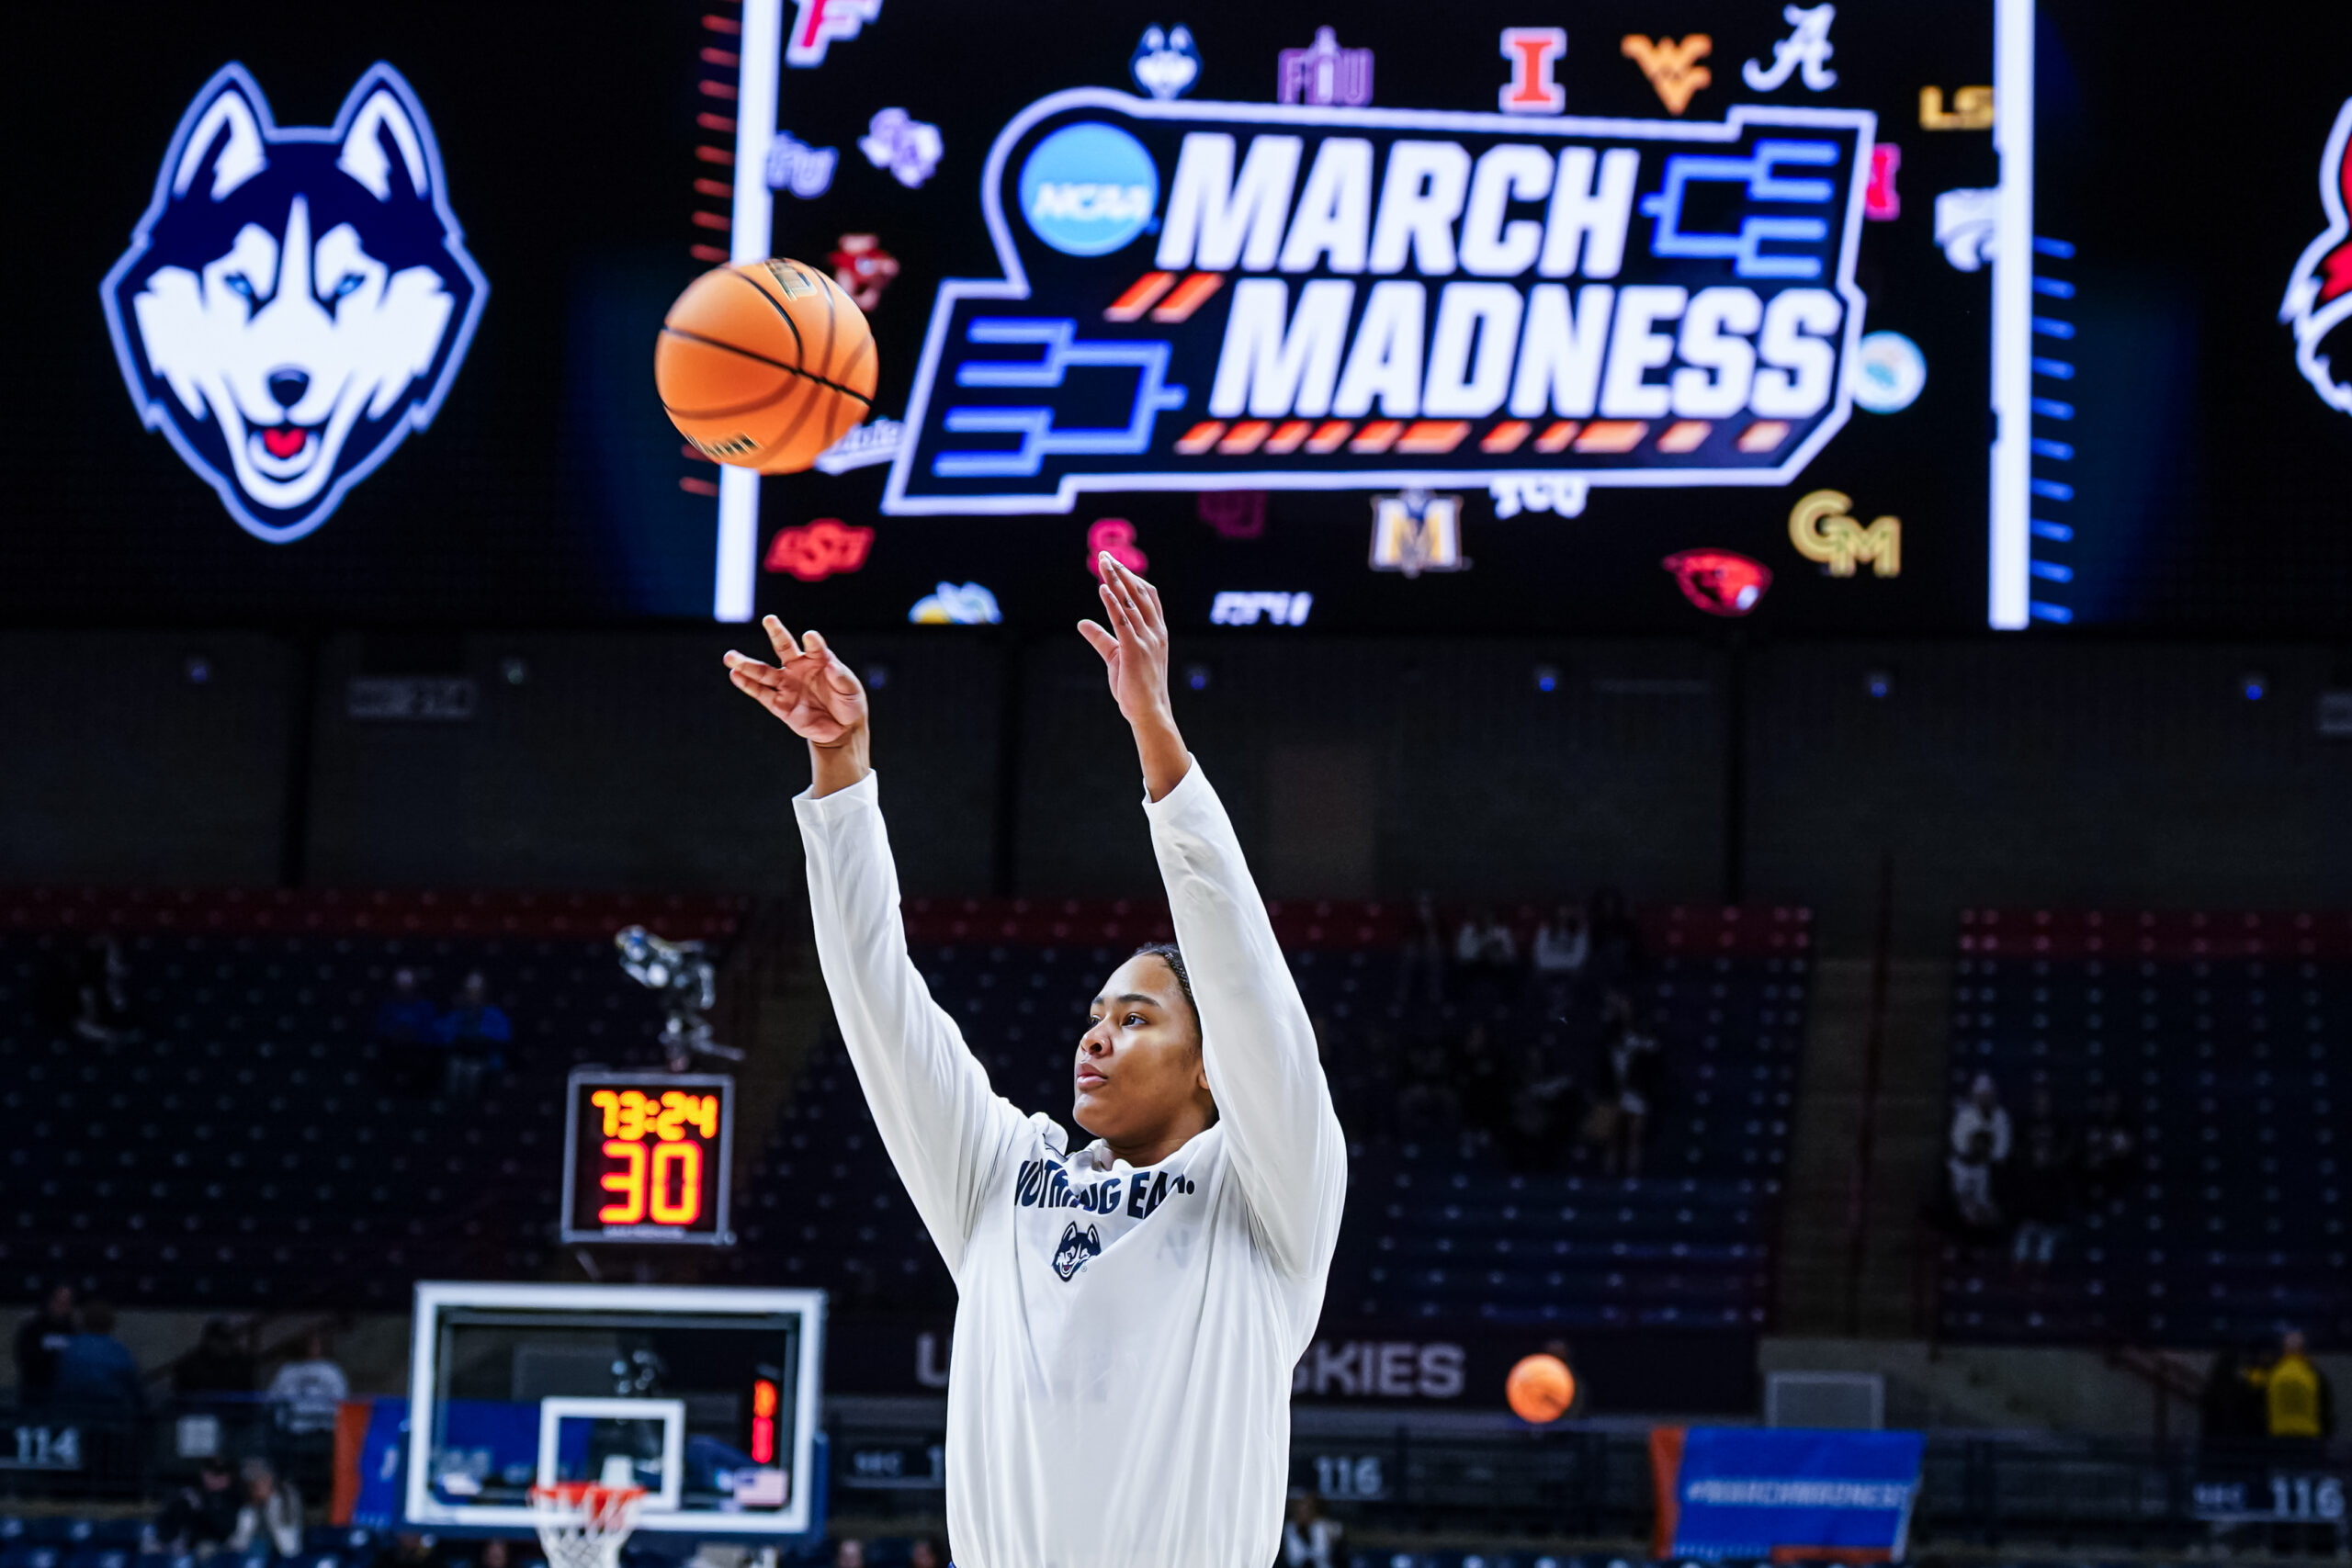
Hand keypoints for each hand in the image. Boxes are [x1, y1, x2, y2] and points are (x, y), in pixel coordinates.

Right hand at [723, 619, 869, 776]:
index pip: (813, 646)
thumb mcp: (850, 688)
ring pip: (764, 672)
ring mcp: (787, 685)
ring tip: (730, 657)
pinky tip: (735, 676)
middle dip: (776, 632)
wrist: (842, 729)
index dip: (813, 642)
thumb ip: (840, 675)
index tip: (810, 637)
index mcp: (817, 660)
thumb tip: (829, 663)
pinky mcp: (780, 705)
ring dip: (747, 664)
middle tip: (769, 619)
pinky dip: (748, 685)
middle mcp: (798, 668)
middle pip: (783, 647)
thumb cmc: (848, 703)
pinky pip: (761, 694)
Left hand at [1078, 554, 1172, 726]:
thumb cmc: (1135, 687)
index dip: (1132, 577)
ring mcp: (1147, 640)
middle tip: (1105, 555)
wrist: (1149, 712)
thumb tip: (1081, 622)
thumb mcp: (1115, 657)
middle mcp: (1155, 632)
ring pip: (1130, 603)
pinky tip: (1103, 590)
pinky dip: (1113, 604)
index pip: (1147, 596)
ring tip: (1103, 563)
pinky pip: (1123, 622)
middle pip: (1138, 593)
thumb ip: (1100, 638)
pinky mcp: (1134, 651)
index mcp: (1157, 632)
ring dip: (1115, 581)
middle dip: (1121, 572)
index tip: (1116, 564)